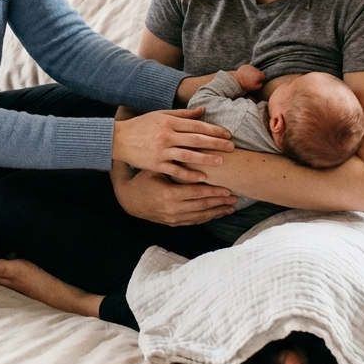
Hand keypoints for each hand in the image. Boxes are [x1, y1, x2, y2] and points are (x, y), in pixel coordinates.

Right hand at [112, 108, 233, 181]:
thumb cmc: (142, 125)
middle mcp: (166, 135)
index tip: (227, 134)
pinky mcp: (155, 164)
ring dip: (206, 159)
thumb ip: (183, 114)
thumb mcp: (161, 115)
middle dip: (215, 143)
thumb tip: (203, 111)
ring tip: (220, 162)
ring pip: (188, 156)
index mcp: (169, 122)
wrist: (118, 139)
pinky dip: (189, 174)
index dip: (213, 129)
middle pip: (196, 139)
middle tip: (231, 147)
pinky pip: (175, 170)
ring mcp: (161, 151)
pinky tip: (202, 177)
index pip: (196, 125)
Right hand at [113, 168, 237, 225]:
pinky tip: (218, 213)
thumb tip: (186, 141)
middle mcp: (172, 209)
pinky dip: (207, 217)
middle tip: (236, 196)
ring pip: (200, 216)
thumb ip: (175, 157)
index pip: (197, 193)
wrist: (128, 200)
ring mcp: (173, 218)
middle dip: (220, 201)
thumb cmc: (143, 178)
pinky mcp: (173, 223)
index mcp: (169, 194)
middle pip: (202, 205)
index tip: (228, 188)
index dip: (213, 191)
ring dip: (217, 211)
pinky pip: (194, 221)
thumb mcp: (156, 167)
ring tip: (232, 206)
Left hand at [232, 64, 265, 94]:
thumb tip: (261, 81)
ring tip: (248, 77)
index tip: (257, 81)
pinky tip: (245, 74)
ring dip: (252, 72)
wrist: (237, 80)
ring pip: (253, 69)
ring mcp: (250, 66)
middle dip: (256, 75)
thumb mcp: (255, 87)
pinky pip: (248, 68)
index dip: (261, 79)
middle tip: (252, 79)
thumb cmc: (246, 85)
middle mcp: (255, 69)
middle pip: (259, 72)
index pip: (263, 76)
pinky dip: (247, 70)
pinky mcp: (245, 66)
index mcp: (259, 75)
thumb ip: (261, 84)